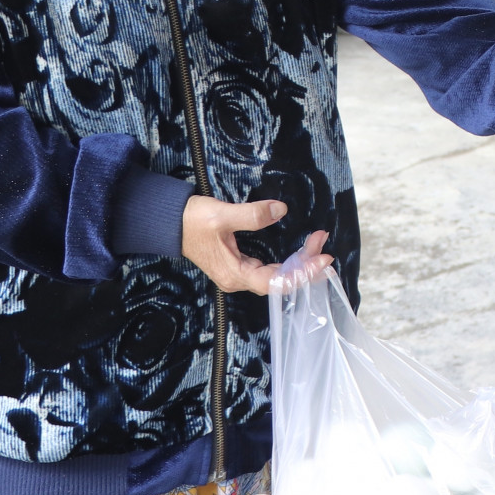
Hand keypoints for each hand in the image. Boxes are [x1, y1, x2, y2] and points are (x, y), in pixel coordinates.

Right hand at [183, 197, 330, 295]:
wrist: (170, 222)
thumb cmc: (192, 221)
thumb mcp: (222, 215)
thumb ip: (252, 214)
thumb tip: (280, 210)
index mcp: (235, 274)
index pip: (276, 283)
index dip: (302, 273)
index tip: (323, 259)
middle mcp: (239, 279)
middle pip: (281, 280)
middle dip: (306, 263)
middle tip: (322, 241)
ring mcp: (239, 273)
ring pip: (277, 274)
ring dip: (299, 261)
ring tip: (317, 242)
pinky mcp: (240, 265)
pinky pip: (271, 269)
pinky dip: (288, 260)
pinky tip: (302, 251)